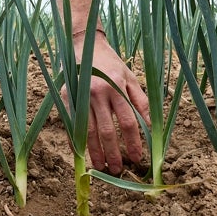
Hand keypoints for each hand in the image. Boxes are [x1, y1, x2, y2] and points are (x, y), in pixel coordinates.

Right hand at [72, 36, 149, 173]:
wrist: (84, 45)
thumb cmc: (110, 63)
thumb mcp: (130, 77)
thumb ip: (140, 101)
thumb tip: (150, 125)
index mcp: (116, 87)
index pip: (128, 121)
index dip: (133, 142)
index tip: (136, 158)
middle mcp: (97, 93)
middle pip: (107, 131)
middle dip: (113, 153)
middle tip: (117, 170)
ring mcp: (80, 96)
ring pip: (88, 131)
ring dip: (95, 152)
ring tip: (100, 167)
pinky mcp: (66, 97)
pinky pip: (72, 124)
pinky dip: (76, 140)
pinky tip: (81, 153)